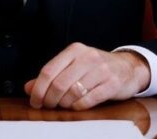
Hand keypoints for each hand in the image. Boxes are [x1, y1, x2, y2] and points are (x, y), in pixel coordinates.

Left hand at [24, 43, 150, 109]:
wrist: (128, 67)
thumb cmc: (95, 68)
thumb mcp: (73, 66)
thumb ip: (51, 75)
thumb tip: (29, 87)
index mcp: (74, 50)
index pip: (48, 71)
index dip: (38, 89)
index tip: (35, 101)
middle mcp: (87, 57)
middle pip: (58, 84)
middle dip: (50, 100)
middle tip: (49, 106)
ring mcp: (101, 70)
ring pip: (72, 92)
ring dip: (64, 104)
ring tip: (64, 106)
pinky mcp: (112, 83)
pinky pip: (88, 100)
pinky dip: (78, 107)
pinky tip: (77, 106)